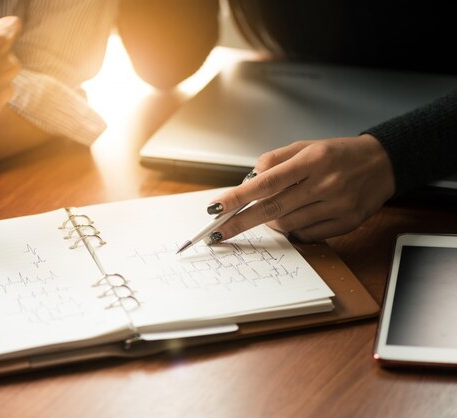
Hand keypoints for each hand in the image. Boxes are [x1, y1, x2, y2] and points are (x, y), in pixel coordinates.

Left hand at [207, 134, 395, 241]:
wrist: (383, 164)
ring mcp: (337, 206)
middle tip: (218, 232)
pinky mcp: (346, 224)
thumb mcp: (305, 146)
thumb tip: (249, 181)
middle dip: (240, 222)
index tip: (215, 207)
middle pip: (272, 209)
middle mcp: (325, 184)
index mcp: (312, 160)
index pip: (266, 183)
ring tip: (269, 212)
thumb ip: (275, 161)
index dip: (238, 197)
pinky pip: (306, 235)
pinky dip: (293, 229)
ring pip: (287, 225)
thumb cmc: (338, 154)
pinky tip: (296, 216)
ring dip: (269, 222)